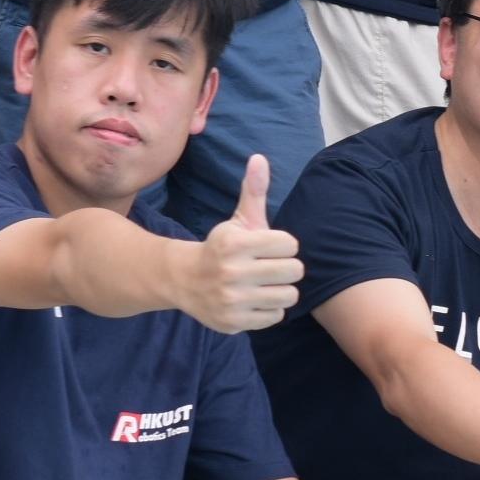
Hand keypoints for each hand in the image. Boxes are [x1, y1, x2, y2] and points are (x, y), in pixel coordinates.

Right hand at [182, 154, 302, 331]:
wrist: (184, 281)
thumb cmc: (223, 248)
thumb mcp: (237, 220)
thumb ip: (253, 191)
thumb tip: (260, 158)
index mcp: (235, 244)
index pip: (291, 244)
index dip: (284, 244)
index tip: (269, 246)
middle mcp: (232, 272)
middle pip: (294, 271)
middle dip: (286, 267)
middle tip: (270, 267)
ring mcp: (232, 300)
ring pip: (289, 295)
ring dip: (282, 289)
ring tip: (265, 284)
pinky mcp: (234, 322)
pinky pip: (276, 316)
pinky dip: (270, 309)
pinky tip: (255, 299)